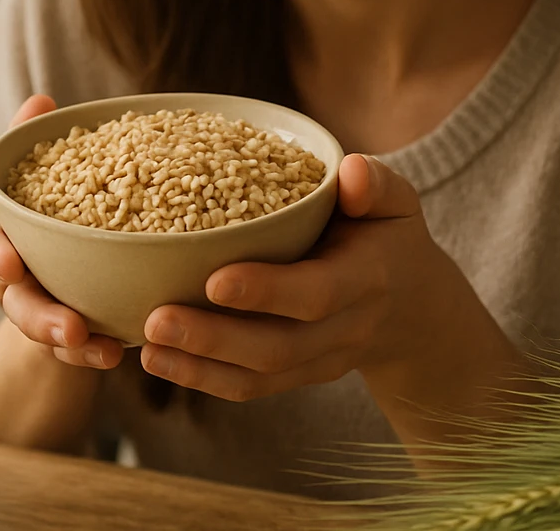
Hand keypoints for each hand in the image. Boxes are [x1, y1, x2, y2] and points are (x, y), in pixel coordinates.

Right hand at [0, 94, 125, 370]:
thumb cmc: (58, 216)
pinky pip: (82, 354)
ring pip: (49, 334)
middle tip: (69, 327)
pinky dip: (97, 355)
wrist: (70, 270)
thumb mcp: (50, 182)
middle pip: (16, 303)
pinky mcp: (76, 338)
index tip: (10, 262)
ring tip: (104, 351)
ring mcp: (45, 313)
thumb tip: (41, 99)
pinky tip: (120, 353)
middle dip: (39, 316)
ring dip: (73, 345)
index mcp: (8, 242)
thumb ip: (40, 146)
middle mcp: (20, 283)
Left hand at [138, 154, 472, 402]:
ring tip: (146, 346)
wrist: (413, 309)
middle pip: (278, 347)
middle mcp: (346, 328)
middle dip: (214, 338)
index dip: (268, 291)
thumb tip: (351, 171)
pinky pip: (251, 388)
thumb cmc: (390, 239)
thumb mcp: (396, 204)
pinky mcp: (300, 375)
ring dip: (199, 366)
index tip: (215, 280)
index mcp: (367, 280)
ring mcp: (322, 360)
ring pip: (260, 376)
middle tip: (156, 320)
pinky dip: (203, 379)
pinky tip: (157, 360)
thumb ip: (376, 184)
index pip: (318, 293)